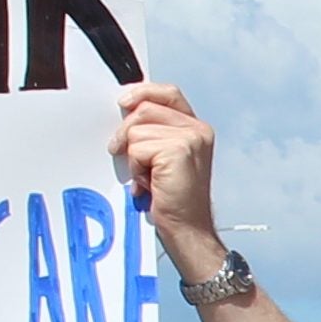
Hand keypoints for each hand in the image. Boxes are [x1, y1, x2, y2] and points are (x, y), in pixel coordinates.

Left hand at [111, 81, 218, 249]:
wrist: (187, 229)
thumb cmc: (172, 198)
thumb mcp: (162, 157)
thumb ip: (153, 132)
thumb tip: (125, 112)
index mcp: (195, 128)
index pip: (167, 93)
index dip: (143, 92)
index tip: (123, 102)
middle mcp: (197, 130)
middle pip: (144, 108)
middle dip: (127, 132)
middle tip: (124, 155)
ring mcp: (190, 139)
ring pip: (137, 130)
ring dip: (134, 156)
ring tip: (148, 176)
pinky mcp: (179, 150)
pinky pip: (138, 147)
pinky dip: (137, 167)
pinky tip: (149, 183)